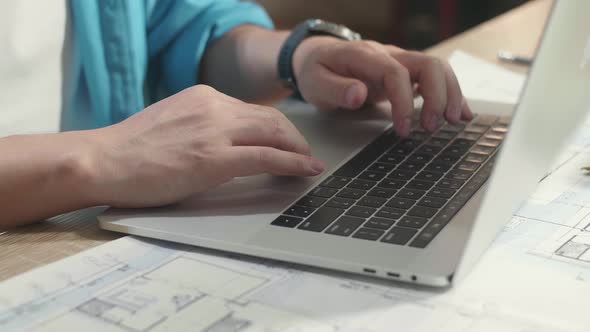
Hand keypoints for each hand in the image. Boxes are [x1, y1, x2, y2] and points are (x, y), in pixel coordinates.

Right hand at [85, 85, 323, 206]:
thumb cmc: (131, 149)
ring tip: (309, 162)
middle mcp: (214, 107)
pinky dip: (293, 163)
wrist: (103, 160)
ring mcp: (215, 132)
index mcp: (204, 97)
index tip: (288, 138)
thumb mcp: (174, 122)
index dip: (277, 127)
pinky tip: (306, 169)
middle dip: (294, 137)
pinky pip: (267, 157)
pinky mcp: (214, 159)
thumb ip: (203, 124)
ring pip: (275, 134)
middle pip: (272, 118)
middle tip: (305, 153)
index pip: (254, 109)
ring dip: (298, 149)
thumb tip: (228, 139)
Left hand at [292, 37, 472, 135]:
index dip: (403, 101)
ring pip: (437, 68)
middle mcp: (388, 54)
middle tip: (432, 126)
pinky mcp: (405, 72)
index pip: (395, 72)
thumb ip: (336, 89)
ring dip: (449, 93)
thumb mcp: (316, 83)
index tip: (404, 129)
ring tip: (453, 121)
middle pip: (427, 64)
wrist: (318, 57)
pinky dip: (449, 94)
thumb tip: (359, 95)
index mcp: (365, 56)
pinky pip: (434, 77)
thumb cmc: (317, 71)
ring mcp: (399, 61)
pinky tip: (458, 113)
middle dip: (437, 95)